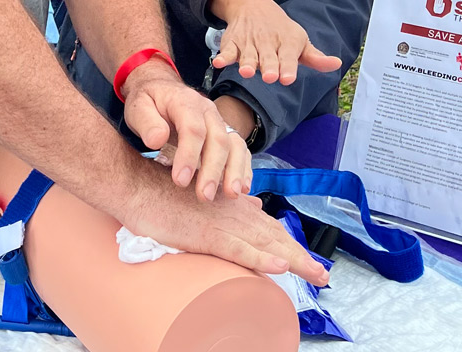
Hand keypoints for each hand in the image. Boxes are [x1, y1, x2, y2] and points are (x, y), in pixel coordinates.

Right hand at [118, 163, 329, 286]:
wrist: (138, 186)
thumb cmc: (166, 193)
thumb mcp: (203, 196)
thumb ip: (231, 203)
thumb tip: (256, 205)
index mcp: (234, 206)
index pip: (270, 228)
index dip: (291, 244)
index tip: (309, 261)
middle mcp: (235, 213)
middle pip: (276, 237)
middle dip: (302, 257)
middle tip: (323, 275)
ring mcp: (222, 224)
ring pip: (266, 245)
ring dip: (294, 260)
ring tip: (316, 274)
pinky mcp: (207, 235)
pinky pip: (239, 250)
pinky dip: (260, 259)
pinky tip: (278, 267)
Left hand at [122, 60, 251, 201]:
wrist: (161, 90)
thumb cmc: (148, 103)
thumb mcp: (137, 107)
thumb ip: (146, 122)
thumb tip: (157, 140)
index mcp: (185, 102)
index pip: (192, 129)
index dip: (188, 155)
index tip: (180, 180)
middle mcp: (207, 111)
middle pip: (218, 139)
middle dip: (213, 170)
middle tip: (204, 196)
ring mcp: (219, 122)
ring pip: (235, 144)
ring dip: (234, 171)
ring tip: (231, 195)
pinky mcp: (225, 134)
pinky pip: (241, 149)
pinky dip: (244, 168)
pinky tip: (242, 188)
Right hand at [210, 0, 340, 84]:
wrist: (252, 5)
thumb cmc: (281, 30)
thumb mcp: (300, 41)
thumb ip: (315, 57)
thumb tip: (336, 64)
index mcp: (287, 43)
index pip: (289, 57)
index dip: (288, 68)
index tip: (287, 79)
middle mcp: (268, 43)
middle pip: (268, 58)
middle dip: (270, 67)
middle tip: (271, 77)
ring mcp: (249, 43)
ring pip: (248, 56)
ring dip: (247, 64)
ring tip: (247, 72)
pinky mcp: (233, 42)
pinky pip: (228, 50)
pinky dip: (224, 55)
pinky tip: (220, 62)